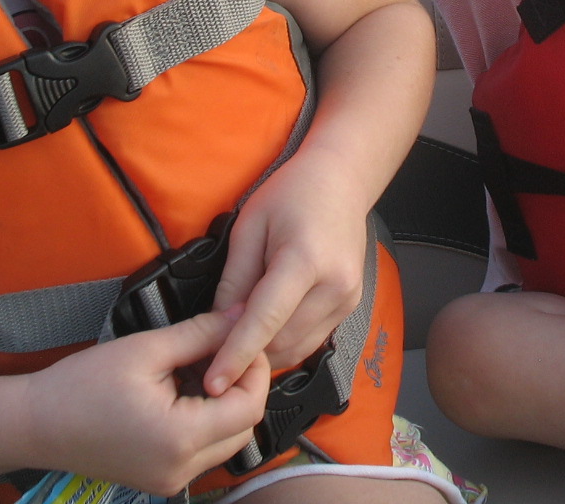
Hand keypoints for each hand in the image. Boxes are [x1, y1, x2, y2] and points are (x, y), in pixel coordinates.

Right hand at [23, 309, 267, 494]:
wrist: (34, 424)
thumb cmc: (81, 385)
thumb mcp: (147, 349)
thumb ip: (201, 334)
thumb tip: (242, 317)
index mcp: (180, 439)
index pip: (249, 407)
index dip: (253, 370)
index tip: (240, 339)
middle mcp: (181, 470)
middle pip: (244, 427)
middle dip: (242, 386)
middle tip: (221, 349)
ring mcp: (171, 480)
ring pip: (227, 441)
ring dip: (225, 404)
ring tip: (198, 368)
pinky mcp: (161, 479)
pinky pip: (203, 451)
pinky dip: (205, 421)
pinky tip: (184, 391)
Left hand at [202, 151, 367, 396]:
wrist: (342, 180)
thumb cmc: (292, 193)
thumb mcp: (250, 226)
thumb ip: (235, 279)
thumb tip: (218, 325)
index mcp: (305, 260)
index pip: (265, 320)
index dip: (236, 355)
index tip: (214, 383)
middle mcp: (334, 286)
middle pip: (282, 341)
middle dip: (246, 353)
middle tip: (214, 349)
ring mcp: (348, 299)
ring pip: (297, 349)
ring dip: (266, 353)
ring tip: (237, 339)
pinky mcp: (350, 306)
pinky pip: (310, 340)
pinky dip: (284, 343)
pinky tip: (265, 330)